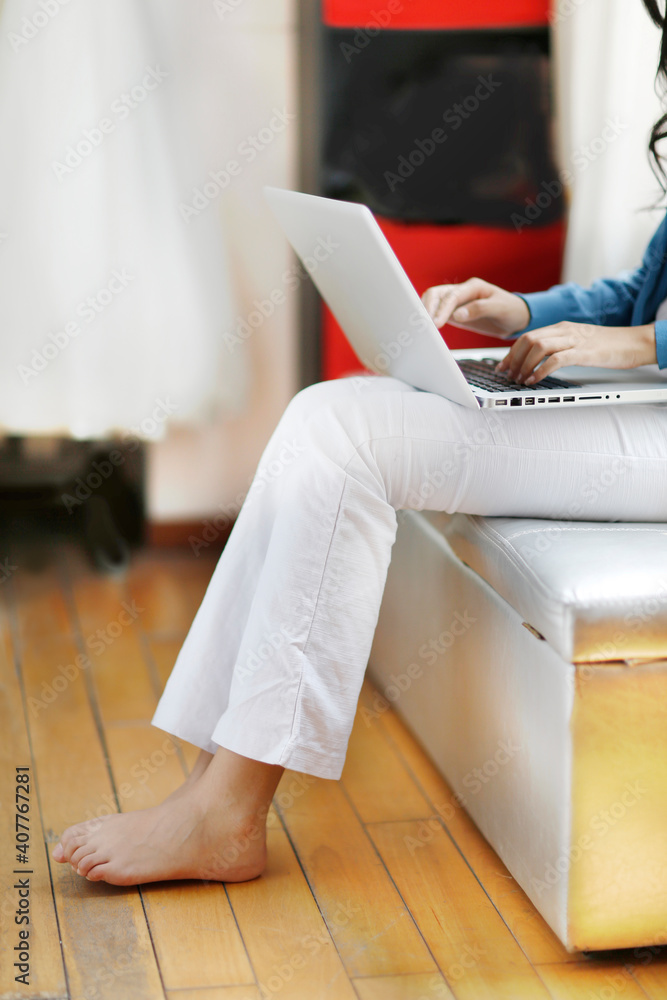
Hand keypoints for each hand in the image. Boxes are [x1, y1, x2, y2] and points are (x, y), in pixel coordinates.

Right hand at [421, 278, 529, 337]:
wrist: (516, 318)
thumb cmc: (511, 310)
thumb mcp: (500, 308)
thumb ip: (479, 309)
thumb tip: (457, 315)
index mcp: (473, 287)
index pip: (451, 296)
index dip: (442, 309)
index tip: (436, 323)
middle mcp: (462, 292)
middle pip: (436, 294)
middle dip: (427, 308)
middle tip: (423, 325)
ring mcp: (456, 302)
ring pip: (433, 302)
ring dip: (425, 313)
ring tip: (421, 327)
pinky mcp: (454, 313)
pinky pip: (437, 313)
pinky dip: (430, 320)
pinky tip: (427, 330)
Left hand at [496, 322, 657, 383]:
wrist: (634, 342)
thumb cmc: (608, 346)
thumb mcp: (577, 342)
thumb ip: (558, 347)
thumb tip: (536, 361)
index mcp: (561, 327)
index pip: (528, 336)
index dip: (511, 352)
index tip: (502, 367)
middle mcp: (565, 331)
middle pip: (528, 340)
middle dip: (513, 359)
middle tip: (508, 376)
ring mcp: (574, 340)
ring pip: (538, 347)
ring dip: (524, 365)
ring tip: (520, 380)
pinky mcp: (584, 352)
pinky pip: (556, 360)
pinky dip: (541, 370)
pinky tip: (535, 380)